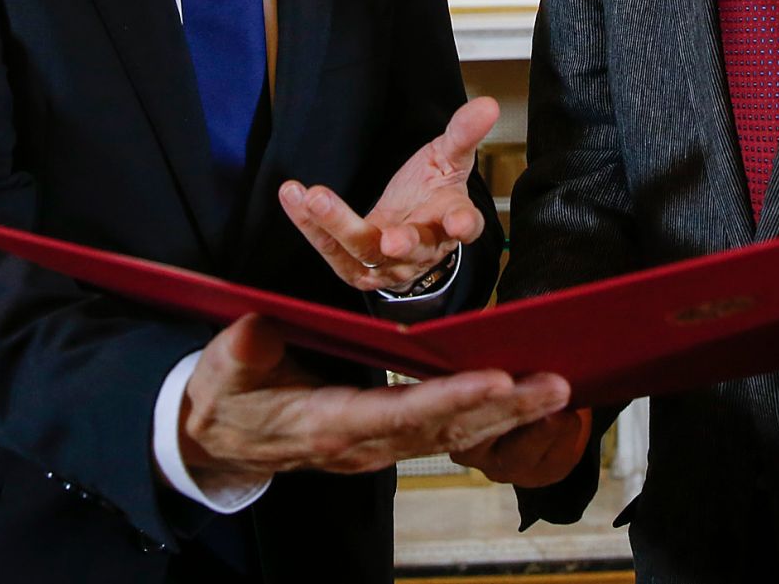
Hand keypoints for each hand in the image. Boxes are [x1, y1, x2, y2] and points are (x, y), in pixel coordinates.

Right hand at [179, 314, 571, 487]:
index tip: (497, 379)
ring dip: (509, 415)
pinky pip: (445, 434)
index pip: (399, 413)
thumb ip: (245, 350)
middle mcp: (363, 446)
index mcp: (326, 424)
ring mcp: (377, 449)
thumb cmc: (226, 396)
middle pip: (444, 431)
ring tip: (559, 389)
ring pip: (453, 436)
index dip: (450, 400)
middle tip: (557, 385)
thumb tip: (259, 329)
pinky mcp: (387, 440)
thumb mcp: (224, 369)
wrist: (219, 441)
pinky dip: (489, 419)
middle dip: (504, 409)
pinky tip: (525, 400)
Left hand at [279, 96, 498, 291]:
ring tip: (313, 197)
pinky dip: (310, 225)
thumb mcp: (448, 158)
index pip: (463, 226)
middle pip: (411, 247)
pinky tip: (294, 197)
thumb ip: (463, 133)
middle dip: (400, 241)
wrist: (409, 231)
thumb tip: (487, 104)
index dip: (462, 225)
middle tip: (389, 238)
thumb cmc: (431, 193)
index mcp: (450, 221)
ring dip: (336, 225)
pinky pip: (330, 249)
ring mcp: (386, 264)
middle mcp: (422, 249)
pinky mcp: (355, 269)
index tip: (458, 221)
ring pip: (362, 251)